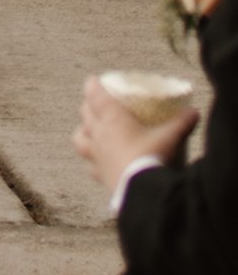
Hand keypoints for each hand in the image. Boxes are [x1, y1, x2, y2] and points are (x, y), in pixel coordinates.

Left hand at [76, 76, 191, 202]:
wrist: (143, 193)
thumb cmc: (152, 158)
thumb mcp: (170, 137)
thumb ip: (182, 123)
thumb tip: (194, 112)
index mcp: (112, 118)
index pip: (95, 95)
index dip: (92, 86)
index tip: (93, 81)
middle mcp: (99, 134)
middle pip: (85, 113)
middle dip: (88, 106)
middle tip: (96, 104)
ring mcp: (97, 156)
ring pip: (80, 139)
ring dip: (83, 133)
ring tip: (89, 131)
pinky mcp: (100, 175)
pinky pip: (91, 166)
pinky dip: (93, 162)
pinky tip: (100, 164)